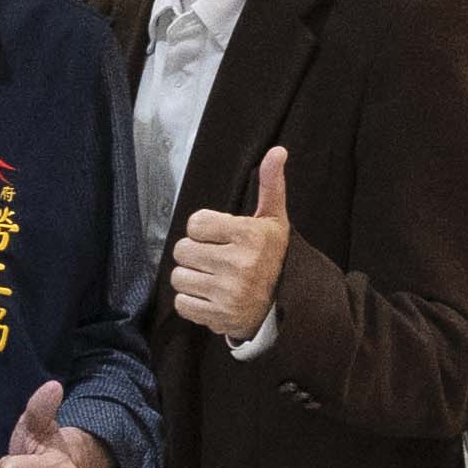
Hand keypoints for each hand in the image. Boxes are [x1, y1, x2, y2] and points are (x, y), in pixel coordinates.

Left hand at [167, 146, 293, 346]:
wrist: (287, 306)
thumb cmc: (273, 256)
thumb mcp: (274, 220)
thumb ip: (270, 184)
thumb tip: (277, 150)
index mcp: (250, 236)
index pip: (195, 224)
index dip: (203, 230)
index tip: (219, 237)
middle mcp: (240, 264)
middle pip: (182, 250)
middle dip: (194, 254)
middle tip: (214, 259)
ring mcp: (229, 293)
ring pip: (179, 277)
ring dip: (191, 278)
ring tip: (212, 278)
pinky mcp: (219, 317)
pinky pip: (182, 303)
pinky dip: (192, 301)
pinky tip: (210, 296)